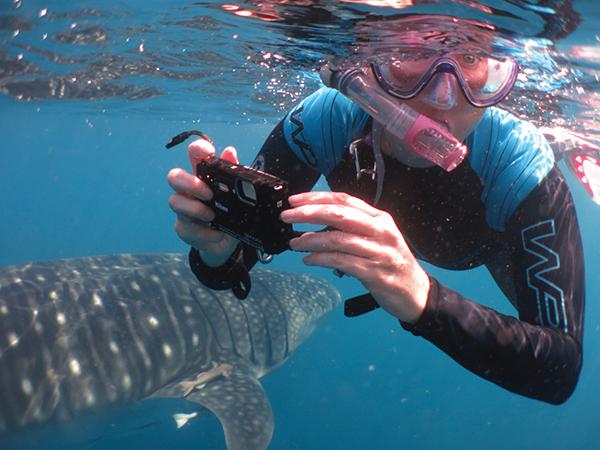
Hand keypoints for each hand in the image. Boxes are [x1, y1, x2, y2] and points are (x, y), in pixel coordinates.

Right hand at [167, 138, 238, 265]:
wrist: (228, 242)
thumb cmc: (229, 212)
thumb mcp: (236, 193)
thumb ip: (232, 172)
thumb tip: (229, 151)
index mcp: (203, 176)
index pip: (194, 156)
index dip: (197, 150)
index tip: (208, 152)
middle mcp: (189, 191)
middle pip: (174, 176)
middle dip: (189, 183)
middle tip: (209, 194)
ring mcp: (183, 210)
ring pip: (175, 202)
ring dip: (195, 209)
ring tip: (212, 216)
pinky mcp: (184, 229)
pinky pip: (186, 228)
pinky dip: (204, 233)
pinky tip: (217, 234)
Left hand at [280, 192, 429, 322]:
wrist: (417, 293)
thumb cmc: (391, 263)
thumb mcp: (376, 239)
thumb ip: (351, 229)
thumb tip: (314, 223)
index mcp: (379, 219)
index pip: (344, 200)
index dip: (317, 198)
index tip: (294, 200)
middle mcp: (381, 231)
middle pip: (339, 215)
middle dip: (309, 213)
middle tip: (286, 216)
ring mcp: (379, 252)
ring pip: (338, 239)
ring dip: (311, 240)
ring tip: (293, 243)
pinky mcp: (375, 273)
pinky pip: (342, 262)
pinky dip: (321, 259)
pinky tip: (309, 260)